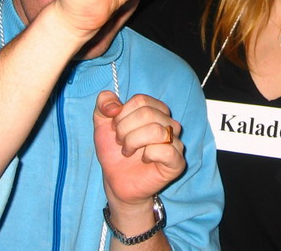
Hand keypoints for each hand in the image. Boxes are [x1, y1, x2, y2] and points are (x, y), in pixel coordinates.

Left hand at [94, 91, 185, 207]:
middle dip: (124, 130)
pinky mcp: (178, 162)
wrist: (115, 181)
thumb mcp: (102, 124)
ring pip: (156, 130)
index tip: (115, 129)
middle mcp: (169, 123)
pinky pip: (165, 150)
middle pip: (147, 113)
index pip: (141, 100)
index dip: (121, 115)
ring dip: (133, 142)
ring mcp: (176, 142)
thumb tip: (115, 106)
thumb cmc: (114, 151)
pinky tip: (144, 160)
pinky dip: (148, 155)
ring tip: (128, 152)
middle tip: (121, 143)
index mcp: (156, 110)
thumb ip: (104, 104)